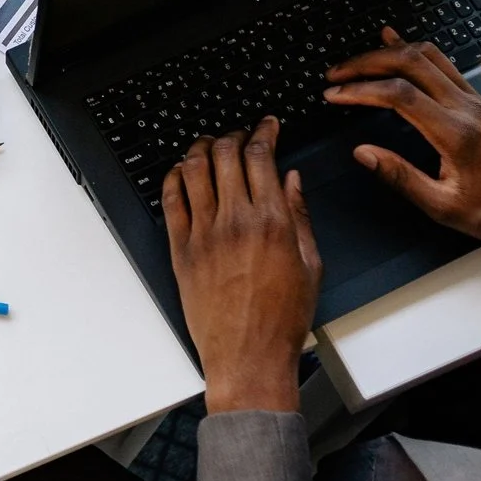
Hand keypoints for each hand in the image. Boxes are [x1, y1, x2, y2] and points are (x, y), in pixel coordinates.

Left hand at [164, 119, 321, 413]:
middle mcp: (235, 222)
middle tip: (239, 133)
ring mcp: (203, 234)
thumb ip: (300, 215)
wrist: (248, 356)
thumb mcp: (310, 264)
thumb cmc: (282, 319)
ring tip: (208, 144)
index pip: (261, 156)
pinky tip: (181, 171)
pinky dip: (174, 177)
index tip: (266, 125)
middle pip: (226, 154)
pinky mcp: (180, 250)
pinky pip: (170, 201)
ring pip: (194, 170)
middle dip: (233, 134)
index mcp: (272, 222)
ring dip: (201, 148)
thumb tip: (291, 179)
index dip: (263, 131)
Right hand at [325, 30, 480, 270]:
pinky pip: (444, 64)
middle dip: (367, 62)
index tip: (335, 95)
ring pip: (429, 56)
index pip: (399, 95)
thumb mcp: (444, 206)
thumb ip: (400, 177)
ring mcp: (478, 101)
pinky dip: (415, 52)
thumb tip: (363, 153)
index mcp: (457, 134)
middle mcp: (469, 108)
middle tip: (337, 74)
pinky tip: (399, 44)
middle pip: (411, 63)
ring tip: (358, 60)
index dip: (361, 90)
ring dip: (389, 52)